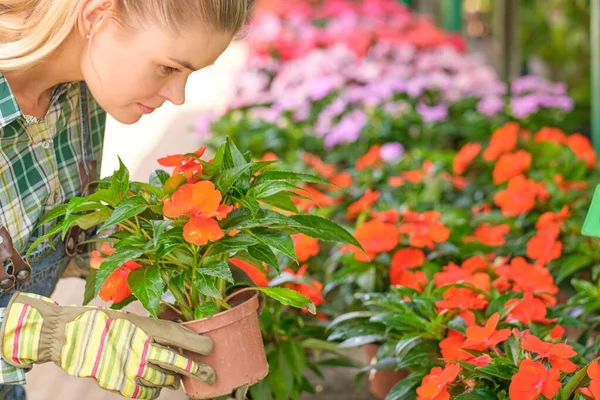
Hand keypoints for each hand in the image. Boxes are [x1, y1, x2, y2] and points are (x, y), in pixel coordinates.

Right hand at [1, 292, 214, 398]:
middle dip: (197, 370)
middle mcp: (140, 348)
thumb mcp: (133, 319)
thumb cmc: (104, 323)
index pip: (179, 336)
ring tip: (177, 380)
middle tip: (210, 375)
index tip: (211, 349)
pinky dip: (152, 390)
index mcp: (144, 327)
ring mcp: (129, 368)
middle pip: (176, 363)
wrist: (68, 335)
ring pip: (163, 380)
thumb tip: (181, 339)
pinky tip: (154, 385)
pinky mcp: (118, 383)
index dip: (198, 344)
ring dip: (172, 380)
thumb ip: (156, 330)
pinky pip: (145, 392)